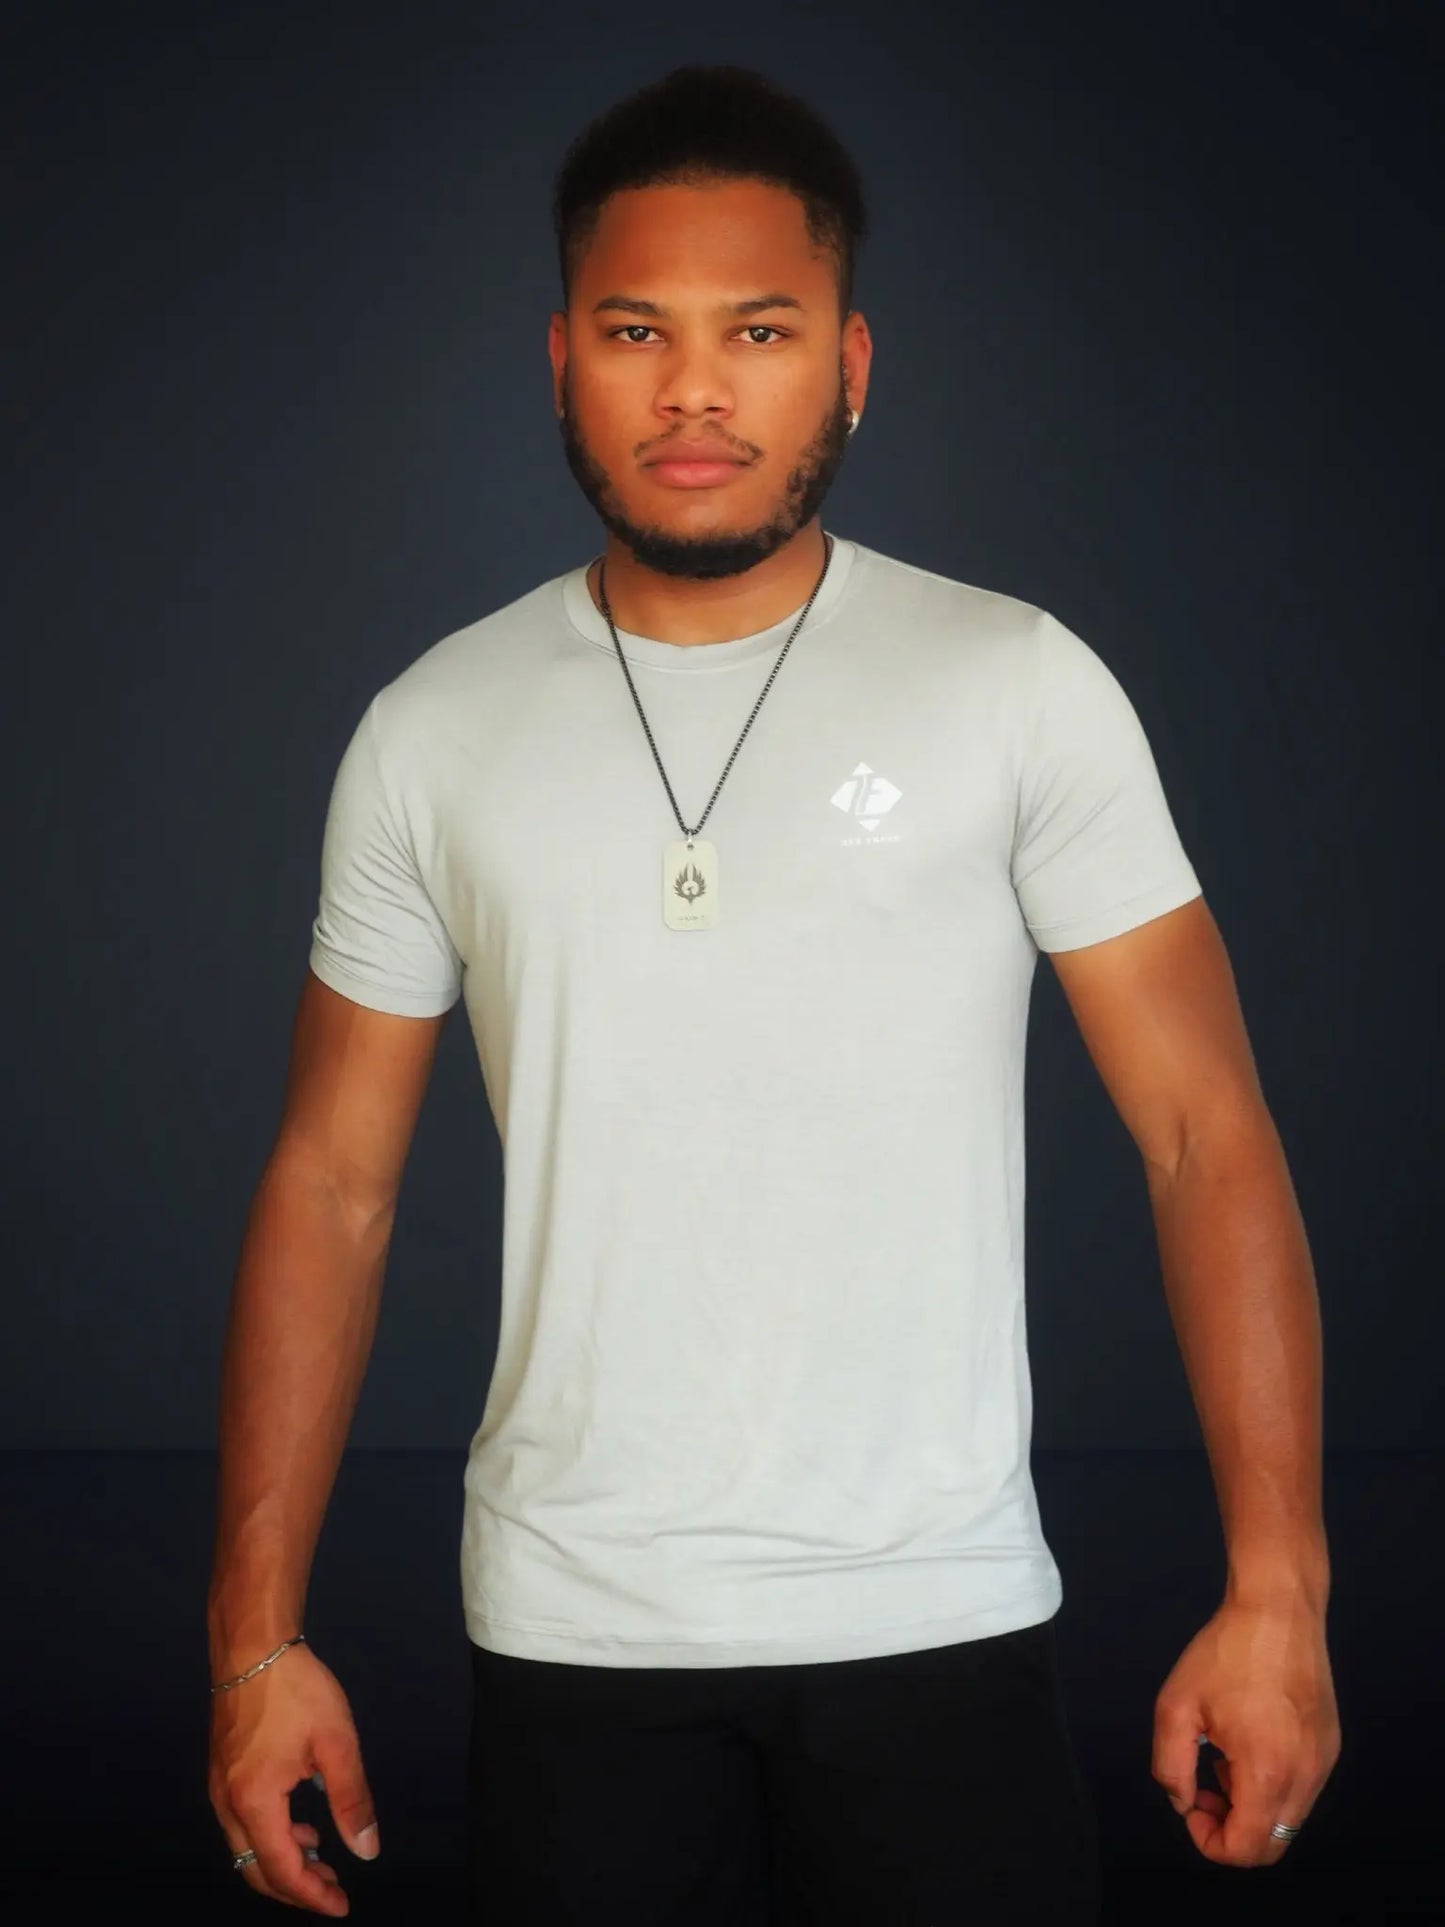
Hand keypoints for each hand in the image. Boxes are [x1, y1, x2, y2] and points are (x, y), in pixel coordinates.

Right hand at [209, 1643, 379, 1915]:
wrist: (252, 1645)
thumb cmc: (295, 1689)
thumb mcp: (335, 1743)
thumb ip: (352, 1799)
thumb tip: (367, 1851)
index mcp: (254, 1802)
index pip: (281, 1870)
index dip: (311, 1895)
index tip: (342, 1905)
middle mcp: (227, 1803)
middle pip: (255, 1869)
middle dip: (294, 1887)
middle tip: (332, 1889)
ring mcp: (219, 1787)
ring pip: (246, 1848)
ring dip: (282, 1860)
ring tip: (322, 1856)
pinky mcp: (221, 1770)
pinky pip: (243, 1823)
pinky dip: (271, 1836)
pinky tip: (300, 1821)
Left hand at [1152, 1595, 1341, 1865]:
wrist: (1278, 1609)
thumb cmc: (1224, 1654)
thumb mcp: (1176, 1706)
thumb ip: (1171, 1767)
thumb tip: (1183, 1803)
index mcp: (1268, 1773)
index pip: (1247, 1849)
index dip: (1211, 1842)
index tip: (1191, 1804)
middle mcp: (1306, 1777)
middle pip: (1271, 1843)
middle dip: (1232, 1829)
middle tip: (1203, 1786)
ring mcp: (1324, 1763)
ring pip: (1287, 1818)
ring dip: (1250, 1807)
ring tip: (1222, 1757)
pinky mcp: (1330, 1746)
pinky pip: (1300, 1789)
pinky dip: (1271, 1785)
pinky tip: (1248, 1741)